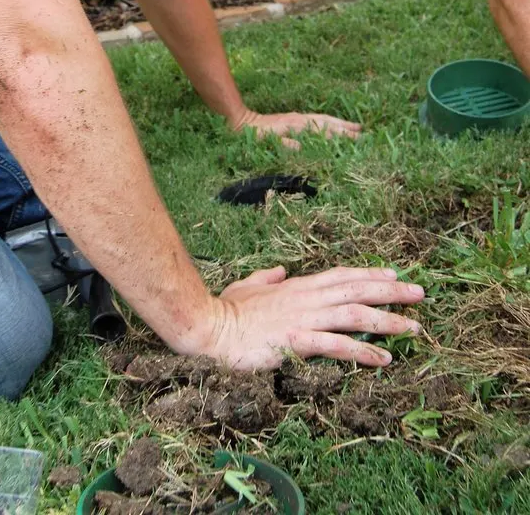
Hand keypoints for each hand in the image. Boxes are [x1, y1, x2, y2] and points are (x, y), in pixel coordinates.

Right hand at [203, 265, 423, 368]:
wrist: (209, 327)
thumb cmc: (225, 310)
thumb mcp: (247, 287)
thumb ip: (266, 278)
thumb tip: (280, 271)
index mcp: (297, 287)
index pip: (341, 276)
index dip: (368, 274)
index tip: (393, 274)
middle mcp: (306, 298)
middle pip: (357, 290)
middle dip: (391, 291)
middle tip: (420, 293)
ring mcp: (304, 318)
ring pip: (355, 315)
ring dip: (387, 320)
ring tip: (414, 327)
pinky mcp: (297, 341)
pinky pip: (338, 346)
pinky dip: (364, 351)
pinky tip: (384, 359)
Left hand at [230, 108, 361, 148]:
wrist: (241, 121)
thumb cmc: (253, 135)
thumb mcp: (266, 141)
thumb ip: (284, 144)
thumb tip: (301, 147)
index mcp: (297, 125)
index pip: (324, 130)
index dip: (340, 134)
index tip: (356, 138)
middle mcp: (300, 119)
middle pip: (328, 123)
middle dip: (346, 128)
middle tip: (364, 134)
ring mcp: (298, 118)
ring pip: (324, 120)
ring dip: (340, 124)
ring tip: (355, 128)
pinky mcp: (295, 120)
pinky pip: (317, 120)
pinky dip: (329, 123)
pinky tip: (334, 127)